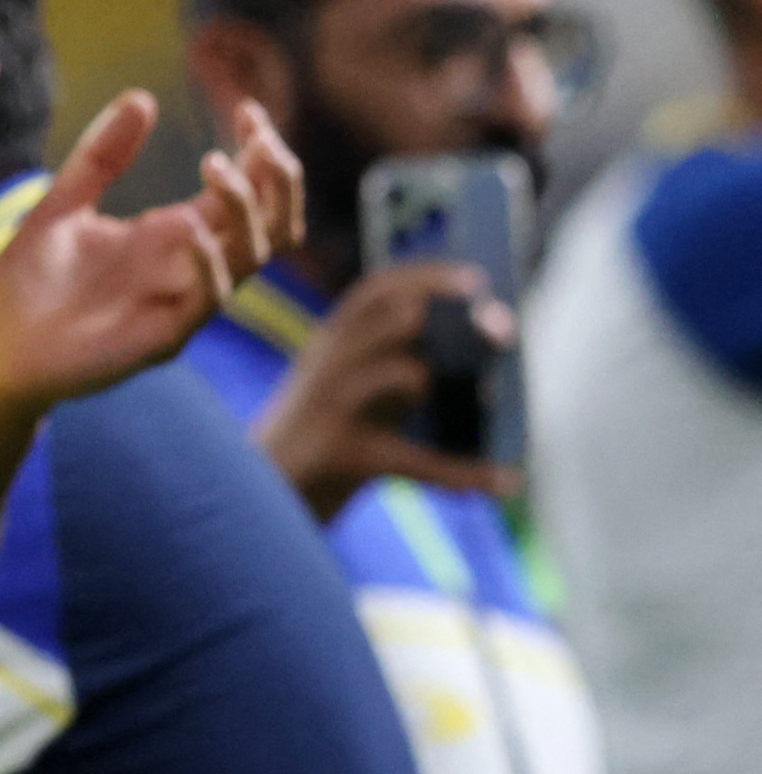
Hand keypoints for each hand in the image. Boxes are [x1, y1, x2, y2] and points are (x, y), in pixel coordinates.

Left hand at [0, 91, 253, 420]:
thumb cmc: (32, 286)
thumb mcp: (62, 206)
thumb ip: (100, 158)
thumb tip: (142, 97)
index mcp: (173, 235)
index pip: (245, 190)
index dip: (260, 151)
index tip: (248, 108)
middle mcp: (189, 267)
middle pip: (272, 223)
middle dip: (276, 177)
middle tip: (256, 135)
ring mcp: (181, 303)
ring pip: (251, 256)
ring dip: (245, 208)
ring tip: (214, 164)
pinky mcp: (163, 337)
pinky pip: (206, 301)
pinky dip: (208, 262)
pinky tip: (187, 227)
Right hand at [253, 260, 518, 523]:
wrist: (266, 495)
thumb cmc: (326, 436)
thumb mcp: (353, 388)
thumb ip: (399, 363)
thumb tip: (481, 348)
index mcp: (330, 342)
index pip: (375, 292)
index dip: (426, 279)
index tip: (476, 278)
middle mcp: (328, 364)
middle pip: (395, 322)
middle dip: (454, 320)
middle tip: (502, 328)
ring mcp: (333, 406)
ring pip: (404, 375)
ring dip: (458, 383)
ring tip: (494, 400)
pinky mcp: (343, 453)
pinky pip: (415, 459)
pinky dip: (466, 472)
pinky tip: (506, 481)